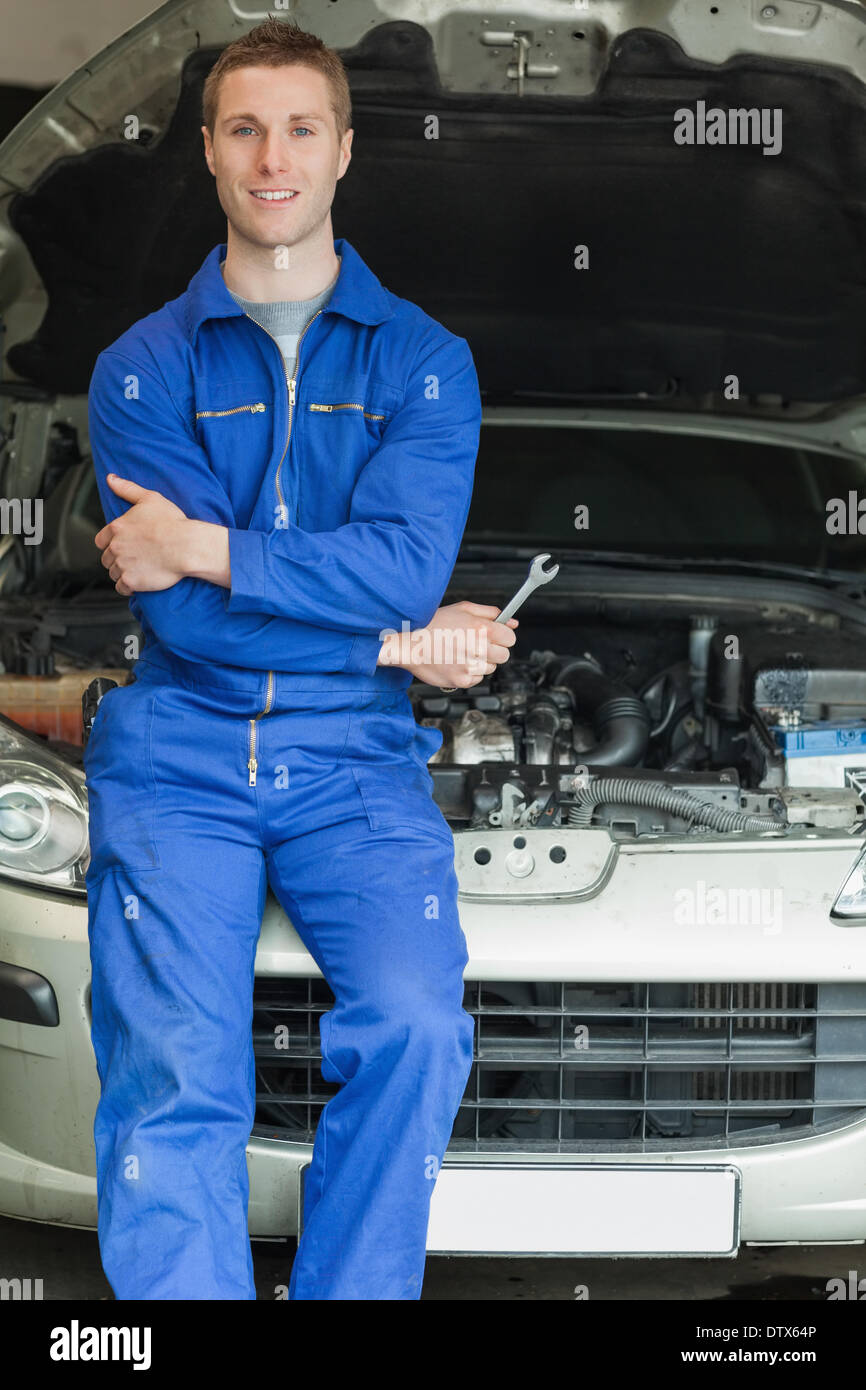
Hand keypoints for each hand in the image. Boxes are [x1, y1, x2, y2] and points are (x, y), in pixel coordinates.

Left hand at [95, 475, 190, 594]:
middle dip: (117, 559)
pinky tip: (139, 582)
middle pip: (106, 559)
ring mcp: (122, 565)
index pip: (101, 540)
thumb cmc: (172, 522)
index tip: (124, 546)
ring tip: (140, 570)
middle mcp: (115, 547)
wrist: (187, 546)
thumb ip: (127, 488)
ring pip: (113, 573)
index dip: (111, 544)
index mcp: (116, 528)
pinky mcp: (131, 581)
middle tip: (134, 559)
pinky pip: (122, 588)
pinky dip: (128, 587)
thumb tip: (110, 478)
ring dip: (123, 573)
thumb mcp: (150, 498)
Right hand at [378, 601, 518, 686]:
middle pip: (504, 655)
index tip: (496, 636)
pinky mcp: (462, 681)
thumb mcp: (462, 608)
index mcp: (482, 629)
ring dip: (481, 662)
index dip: (503, 636)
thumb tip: (512, 622)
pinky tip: (455, 662)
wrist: (410, 644)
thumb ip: (490, 613)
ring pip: (490, 668)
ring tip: (461, 652)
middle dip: (494, 650)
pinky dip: (469, 673)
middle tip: (476, 645)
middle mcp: (479, 648)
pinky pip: (477, 679)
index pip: (510, 638)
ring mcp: (471, 666)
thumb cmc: (433, 624)